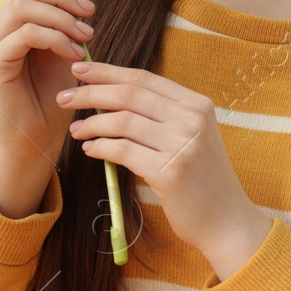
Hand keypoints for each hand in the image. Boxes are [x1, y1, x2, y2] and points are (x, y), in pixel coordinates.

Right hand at [0, 0, 95, 216]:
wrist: (35, 143)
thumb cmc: (51, 101)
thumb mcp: (65, 53)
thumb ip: (67, 23)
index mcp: (14, 22)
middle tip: (90, 11)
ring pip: (23, 6)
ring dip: (61, 15)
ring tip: (87, 35)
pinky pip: (25, 35)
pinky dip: (55, 38)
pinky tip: (75, 54)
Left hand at [55, 59, 271, 278]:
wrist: (227, 221)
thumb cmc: (201, 179)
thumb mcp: (190, 136)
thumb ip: (161, 114)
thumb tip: (111, 95)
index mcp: (197, 104)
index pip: (144, 78)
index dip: (108, 71)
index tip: (80, 70)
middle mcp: (192, 119)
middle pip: (129, 94)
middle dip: (90, 93)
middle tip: (63, 97)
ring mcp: (183, 145)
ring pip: (122, 121)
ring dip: (91, 124)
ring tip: (76, 130)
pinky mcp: (170, 172)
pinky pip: (123, 151)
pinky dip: (101, 148)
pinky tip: (90, 150)